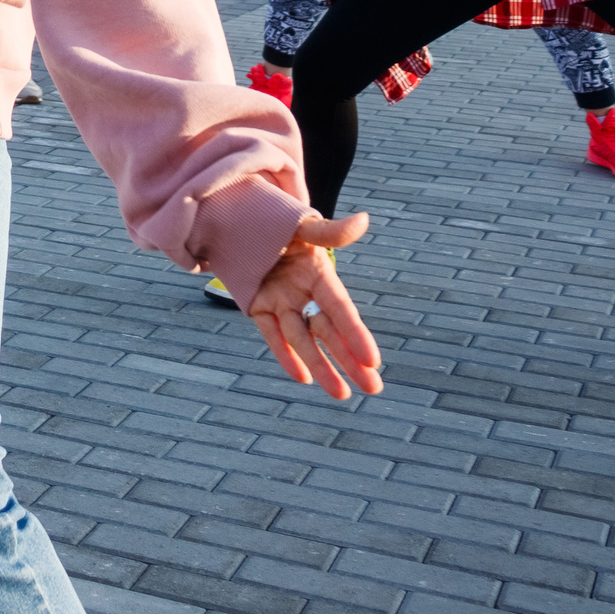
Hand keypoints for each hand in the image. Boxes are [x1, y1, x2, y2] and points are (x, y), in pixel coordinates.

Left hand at [238, 212, 381, 399]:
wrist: (240, 219)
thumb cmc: (277, 219)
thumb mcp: (302, 225)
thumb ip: (329, 231)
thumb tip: (364, 220)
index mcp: (319, 274)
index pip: (340, 308)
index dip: (356, 333)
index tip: (373, 360)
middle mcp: (303, 293)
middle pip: (328, 331)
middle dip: (350, 360)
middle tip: (374, 388)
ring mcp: (281, 301)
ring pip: (302, 339)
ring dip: (321, 366)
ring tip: (342, 394)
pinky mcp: (259, 306)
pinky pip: (272, 334)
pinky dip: (284, 354)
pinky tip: (302, 377)